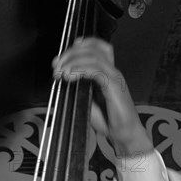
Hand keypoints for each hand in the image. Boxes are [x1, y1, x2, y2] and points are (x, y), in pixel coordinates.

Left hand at [52, 37, 153, 156]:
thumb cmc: (109, 120)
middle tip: (56, 66)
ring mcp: (114, 77)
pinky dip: (80, 70)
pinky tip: (70, 77)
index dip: (77, 47)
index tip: (59, 59)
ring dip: (73, 62)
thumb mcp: (88, 102)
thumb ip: (79, 89)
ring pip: (93, 57)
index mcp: (107, 72)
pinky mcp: (114, 86)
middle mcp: (112, 71)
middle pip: (92, 49)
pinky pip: (96, 70)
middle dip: (70, 54)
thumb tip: (63, 80)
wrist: (124, 134)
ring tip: (61, 73)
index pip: (95, 48)